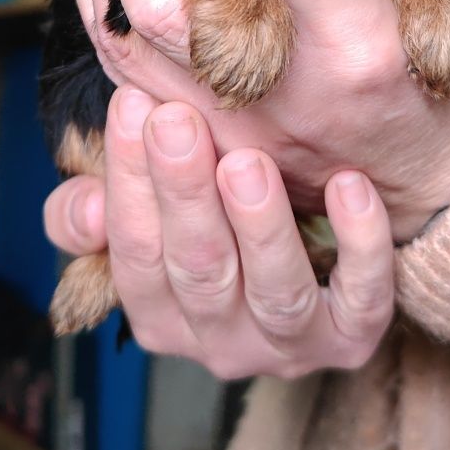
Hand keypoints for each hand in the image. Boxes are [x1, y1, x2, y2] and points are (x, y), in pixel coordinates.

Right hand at [44, 86, 393, 375]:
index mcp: (161, 316)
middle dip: (184, 193)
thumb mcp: (150, 217)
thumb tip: (87, 206)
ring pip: (274, 292)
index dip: (128, 179)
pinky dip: (359, 246)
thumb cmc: (217, 224)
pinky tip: (349, 185)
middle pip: (198, 269)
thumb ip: (94, 215)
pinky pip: (362, 301)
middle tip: (178, 120)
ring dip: (259, 226)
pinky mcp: (353, 337)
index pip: (134, 252)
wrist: (318, 263)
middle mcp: (219, 342)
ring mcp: (288, 345)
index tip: (133, 104)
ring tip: (247, 163)